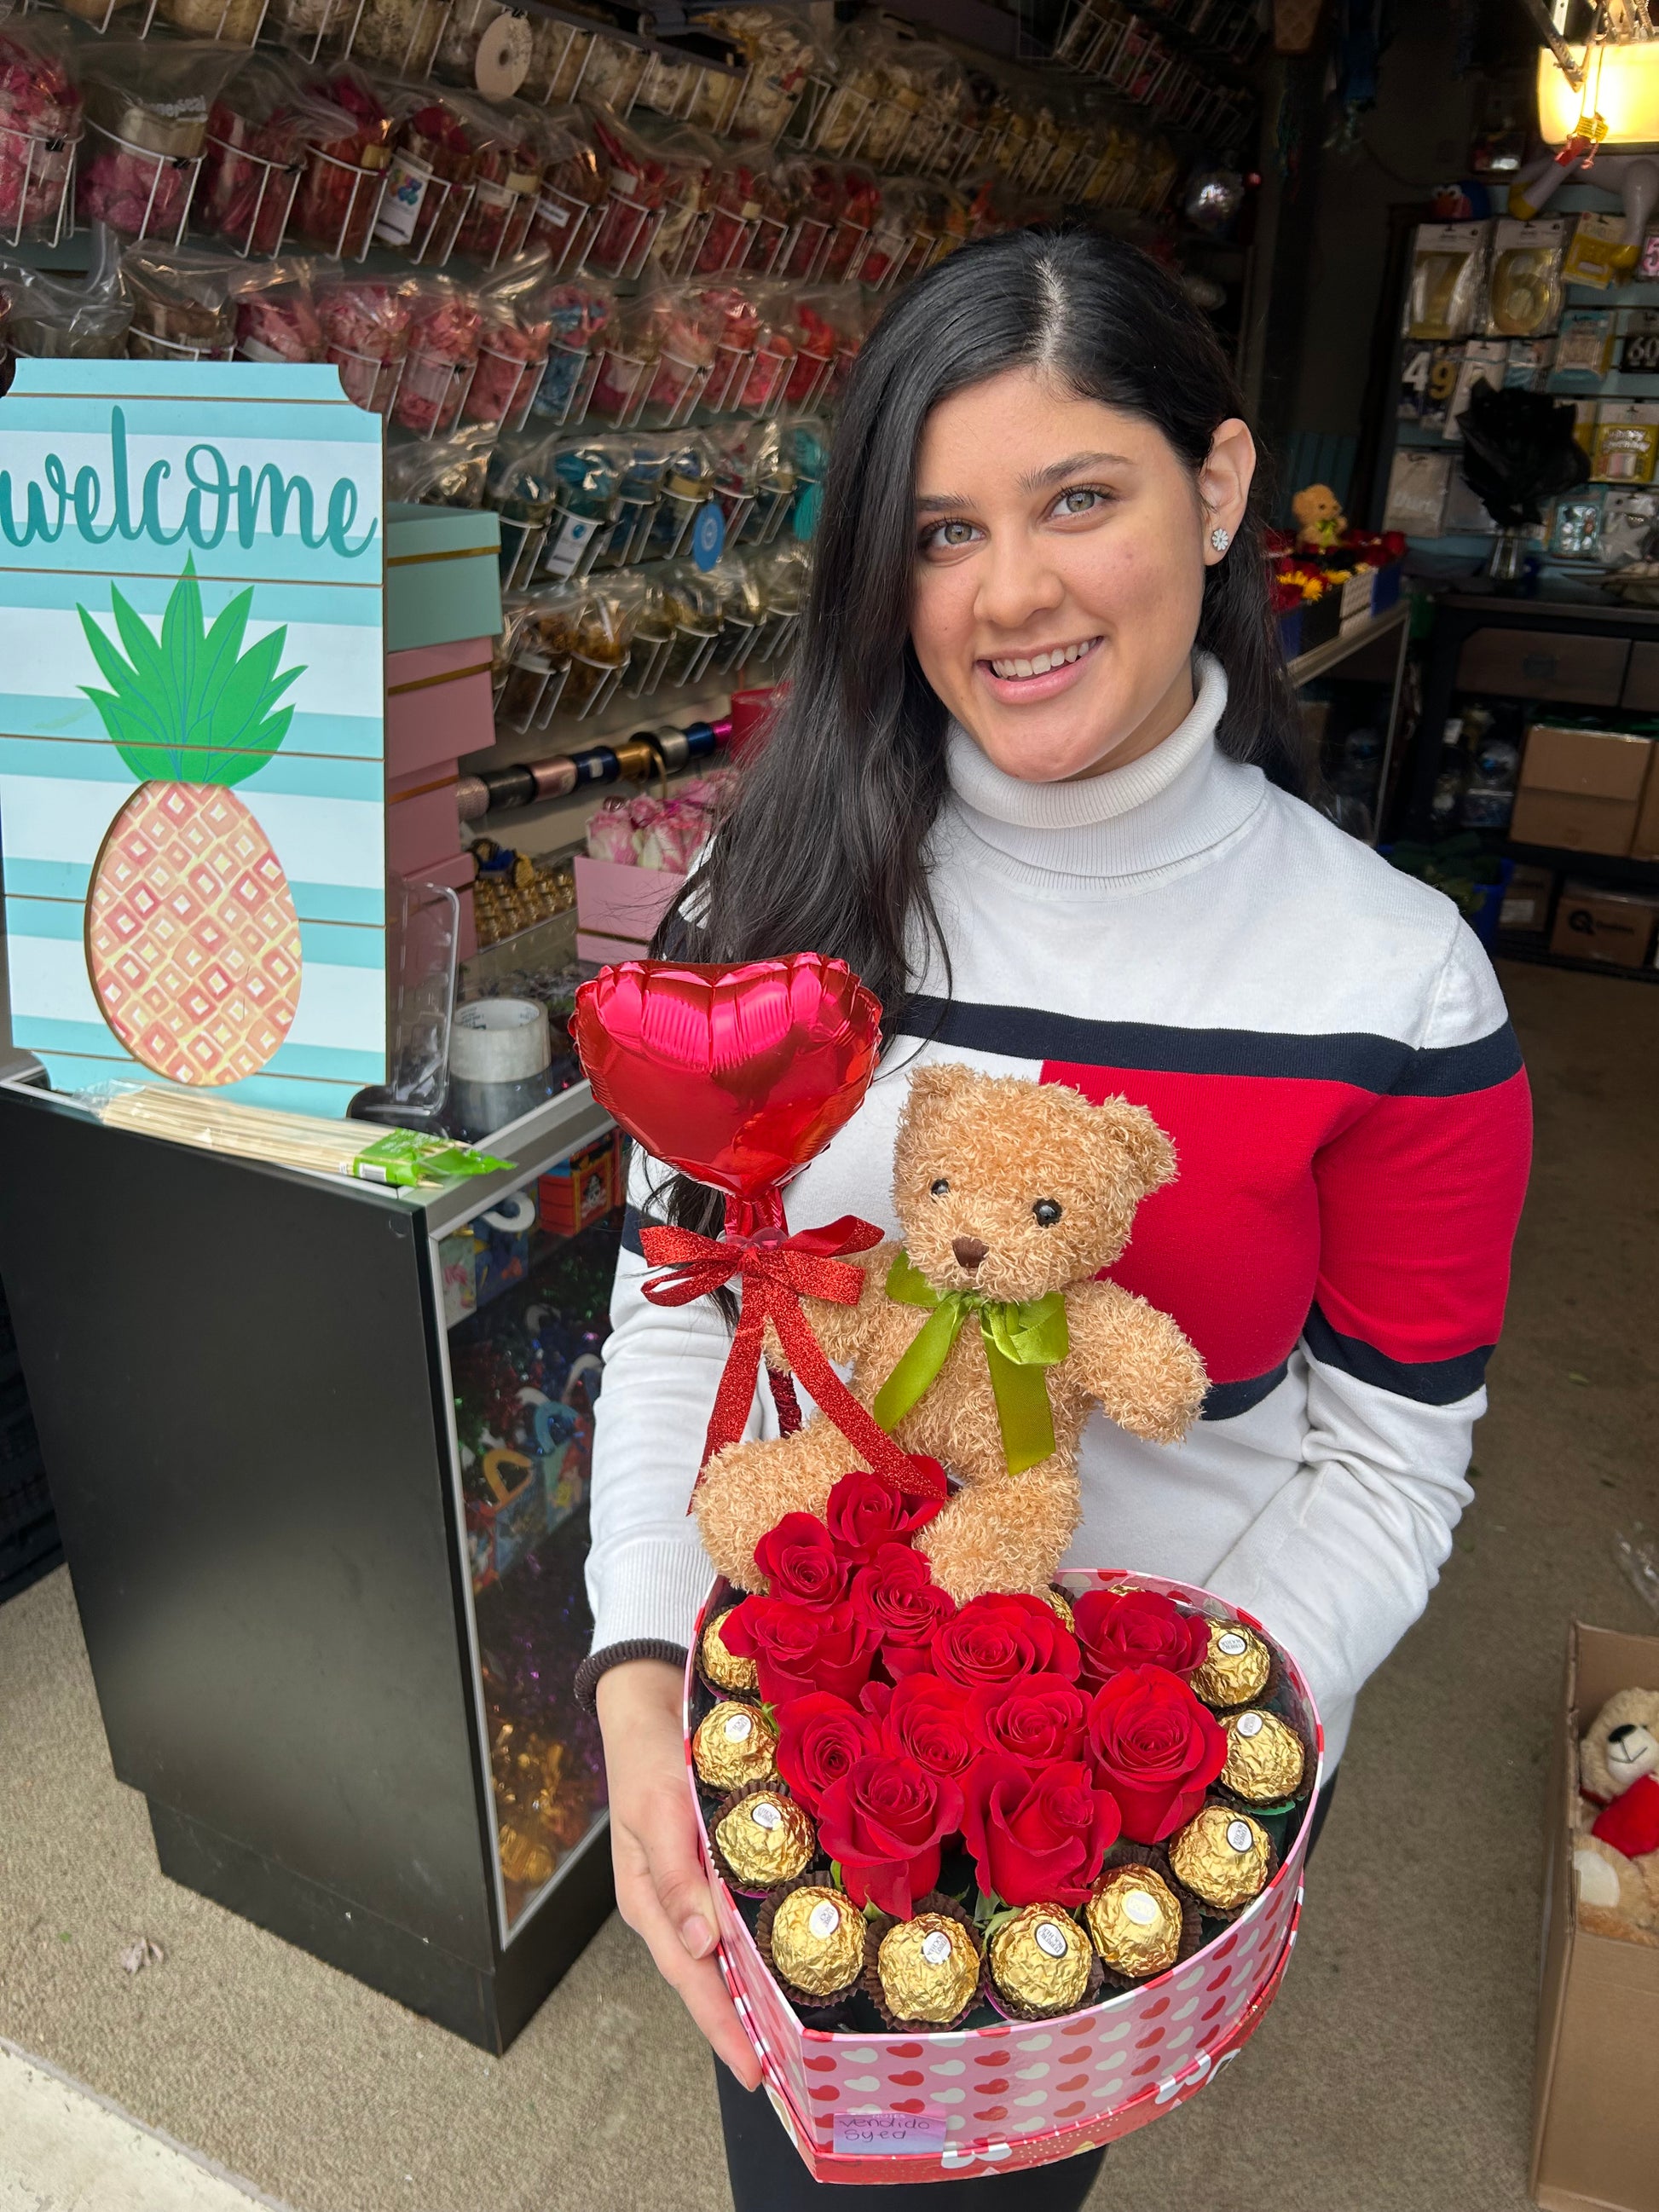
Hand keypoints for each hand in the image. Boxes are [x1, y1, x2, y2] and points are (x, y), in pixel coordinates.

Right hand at [596, 1657, 761, 2089]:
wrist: (649, 1706)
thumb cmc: (649, 1758)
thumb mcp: (658, 1811)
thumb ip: (677, 1879)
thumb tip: (702, 1948)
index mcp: (650, 1902)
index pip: (692, 1979)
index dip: (724, 2027)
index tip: (756, 2070)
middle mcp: (672, 1905)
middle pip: (710, 1979)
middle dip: (744, 2027)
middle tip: (790, 2072)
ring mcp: (691, 1889)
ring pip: (726, 1955)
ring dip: (755, 1993)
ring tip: (795, 2034)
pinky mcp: (712, 1865)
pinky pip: (736, 1919)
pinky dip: (760, 1946)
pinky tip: (791, 1957)